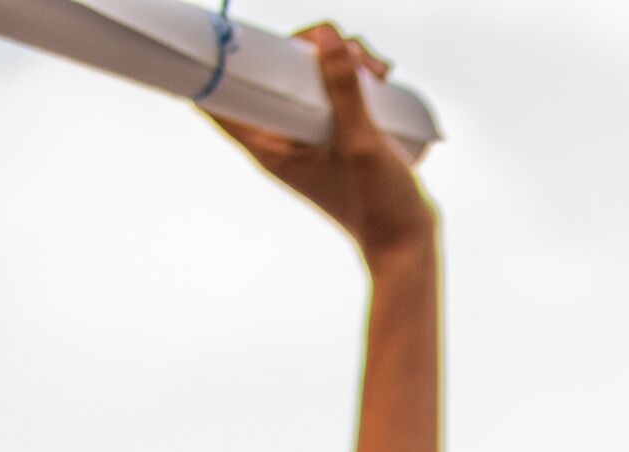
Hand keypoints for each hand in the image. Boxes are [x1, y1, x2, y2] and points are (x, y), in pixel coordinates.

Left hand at [230, 24, 436, 273]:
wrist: (406, 238)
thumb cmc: (376, 202)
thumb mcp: (360, 141)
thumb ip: (343, 88)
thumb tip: (326, 35)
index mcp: (269, 146)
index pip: (222, 100)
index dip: (225, 63)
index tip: (245, 39)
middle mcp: (284, 136)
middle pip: (275, 71)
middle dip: (309, 48)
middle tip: (346, 53)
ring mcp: (311, 132)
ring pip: (311, 73)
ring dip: (342, 58)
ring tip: (376, 72)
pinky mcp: (336, 129)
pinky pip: (334, 87)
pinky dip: (354, 73)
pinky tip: (380, 78)